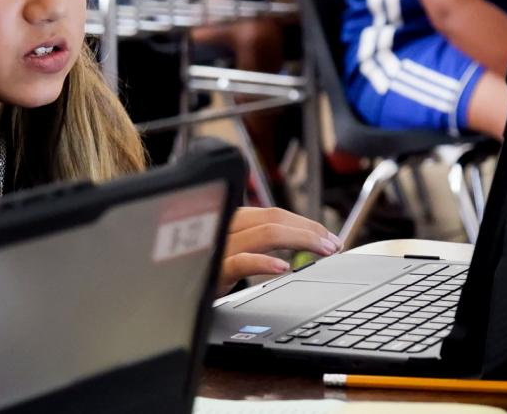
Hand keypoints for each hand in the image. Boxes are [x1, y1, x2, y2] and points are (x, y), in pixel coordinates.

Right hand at [217, 207, 340, 294]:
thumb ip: (258, 245)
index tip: (329, 237)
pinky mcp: (212, 270)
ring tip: (322, 251)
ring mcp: (218, 248)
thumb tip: (303, 246)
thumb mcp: (233, 255)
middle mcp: (224, 227)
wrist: (173, 292)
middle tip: (334, 245)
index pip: (274, 214)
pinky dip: (263, 262)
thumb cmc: (205, 273)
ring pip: (263, 234)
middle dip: (309, 230)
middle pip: (273, 219)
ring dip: (300, 240)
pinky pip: (240, 262)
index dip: (305, 223)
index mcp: (231, 221)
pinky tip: (282, 267)